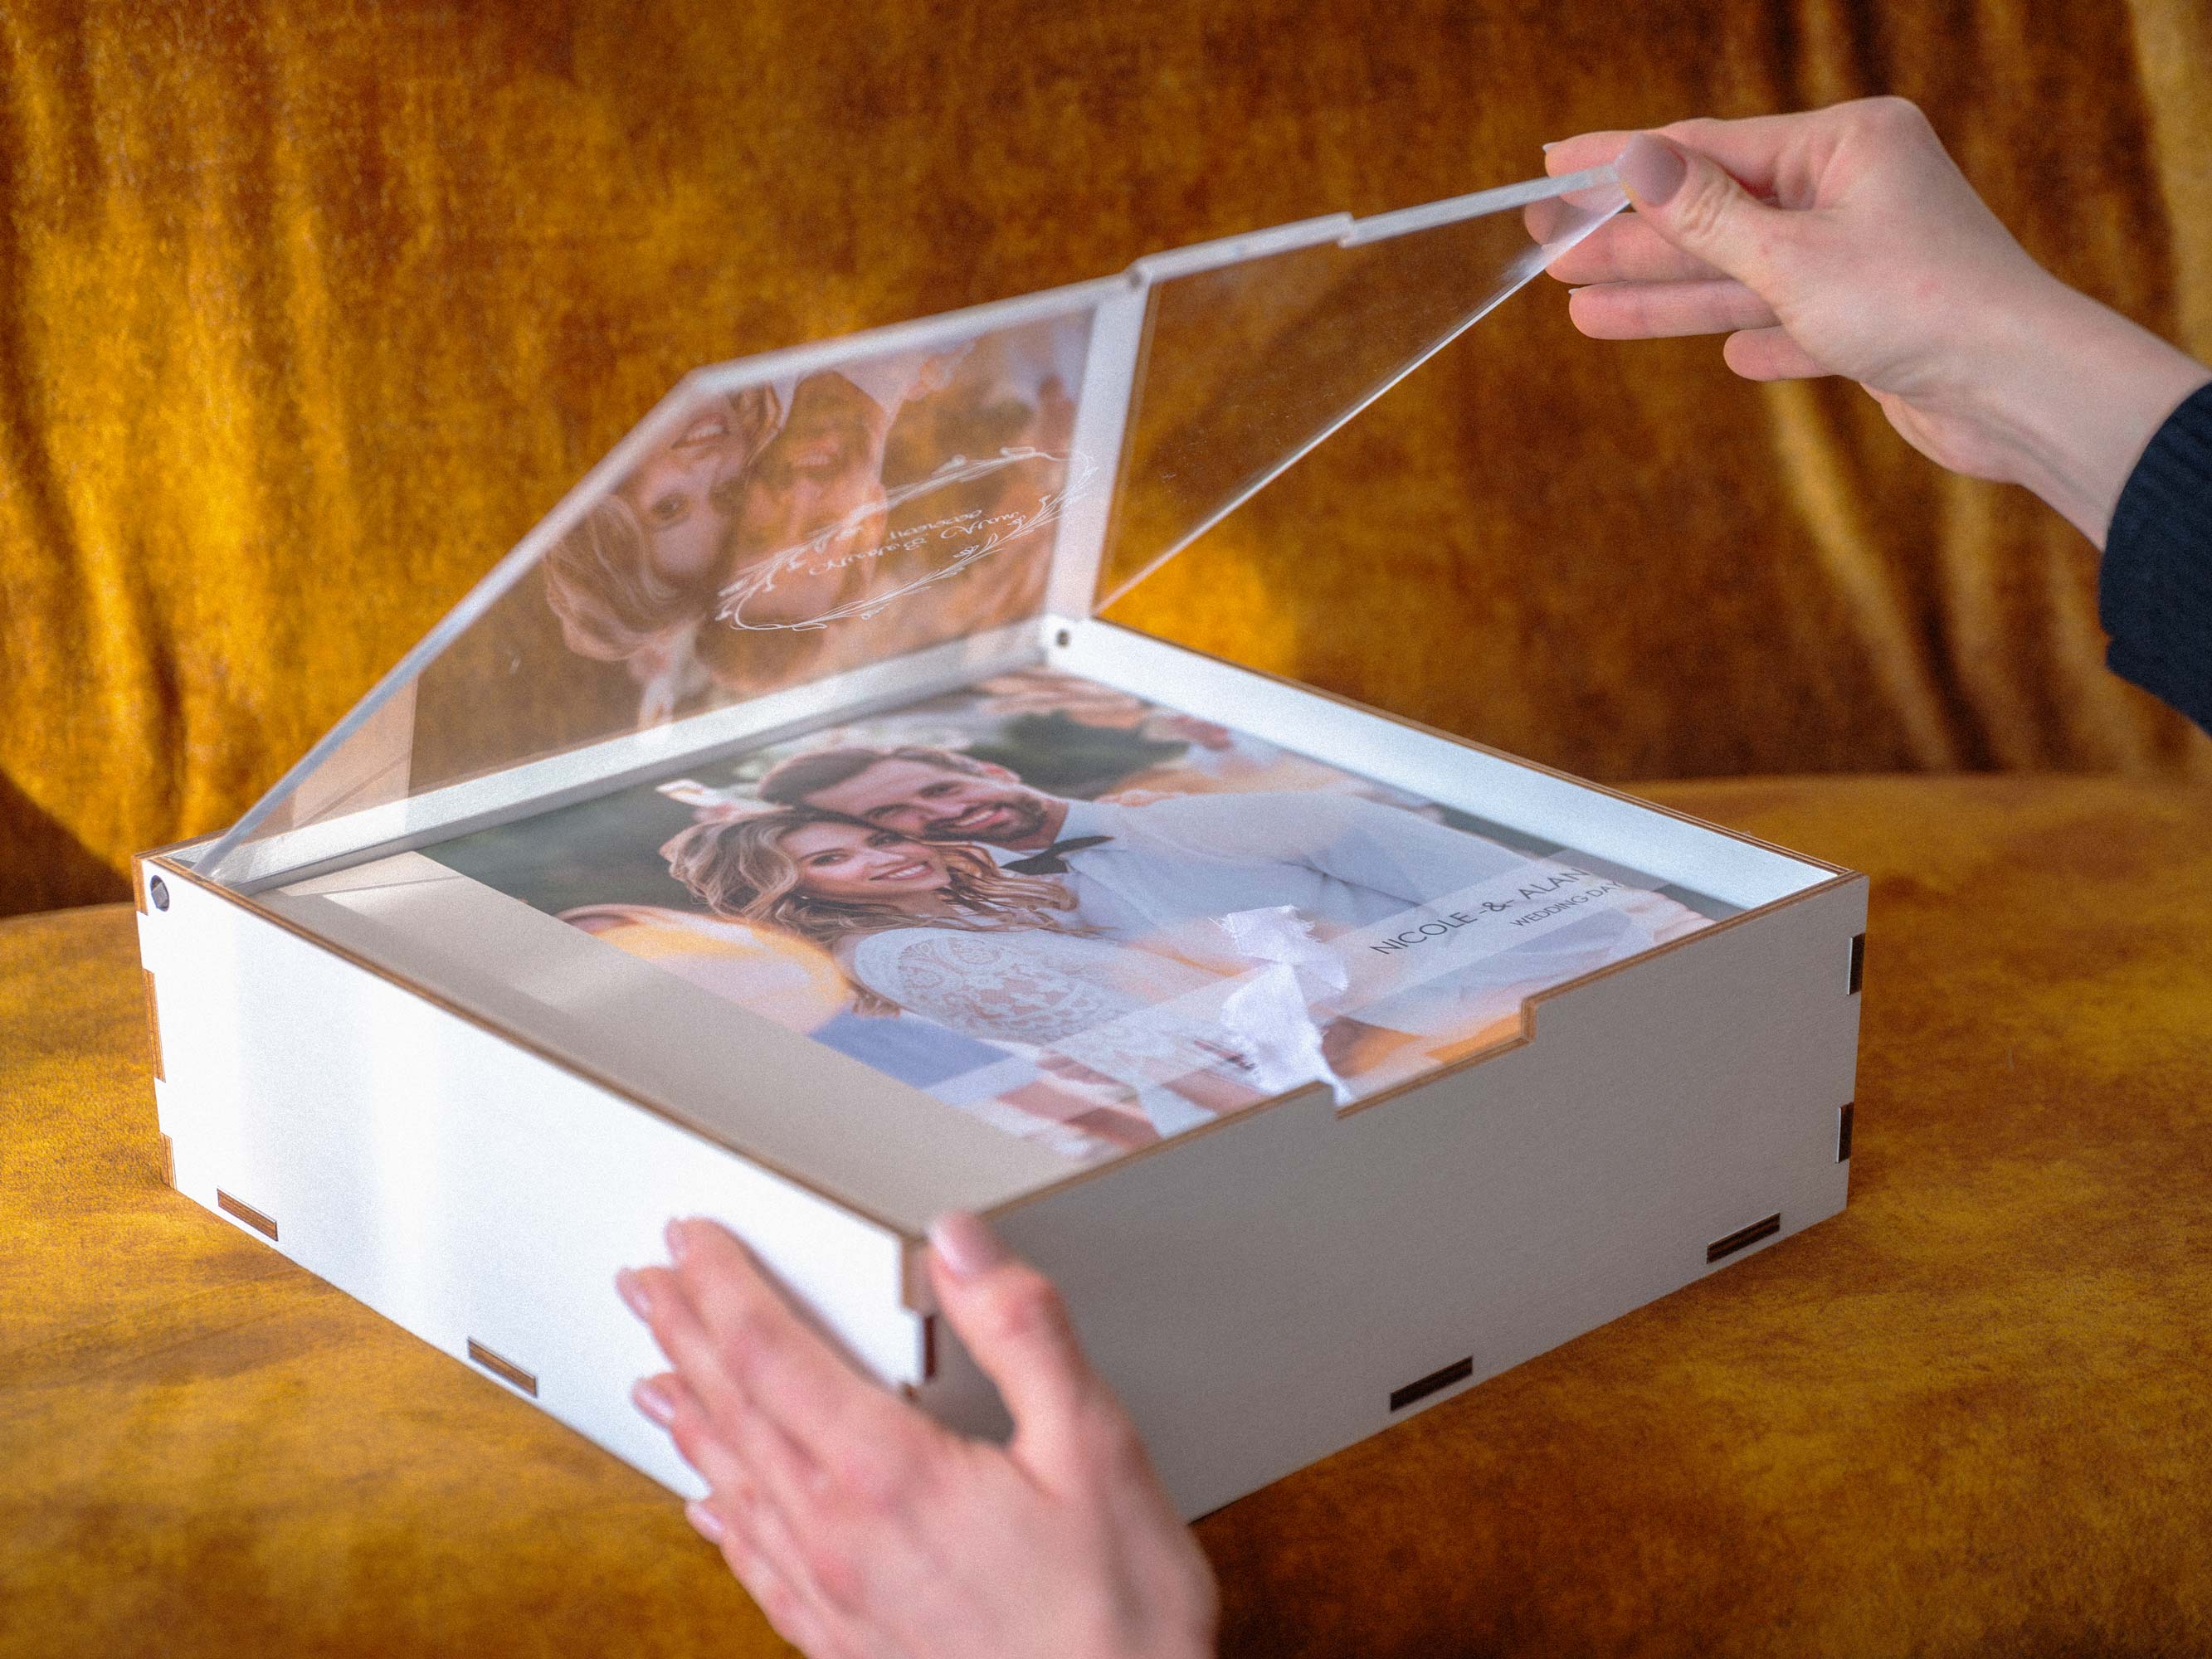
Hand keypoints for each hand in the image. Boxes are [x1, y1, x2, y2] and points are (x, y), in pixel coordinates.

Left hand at [616, 1214, 1217, 1658]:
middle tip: (644, 1282)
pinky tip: (709, 1504)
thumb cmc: (1115, 1611)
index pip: (771, 1353)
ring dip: (690, 1418)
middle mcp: (837, 1535)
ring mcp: (834, 1597)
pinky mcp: (848, 1643)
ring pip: (733, 1486)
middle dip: (684, 1336)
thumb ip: (1022, 1331)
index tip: (689, 1238)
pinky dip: (723, 1518)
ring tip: (654, 1376)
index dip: (722, 1286)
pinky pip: (758, 1566)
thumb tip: (959, 1241)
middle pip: (732, 1412)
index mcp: (887, 1472)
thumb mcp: (1093, 1444)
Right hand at [1545, 98, 2210, 546]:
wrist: (2016, 391)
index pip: (1708, 146)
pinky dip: (1756, 341)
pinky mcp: (1875, 325)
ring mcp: (1866, 259)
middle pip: (1717, 213)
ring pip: (1743, 276)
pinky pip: (1793, 325)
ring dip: (1668, 297)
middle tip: (1548, 248)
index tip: (1553, 164)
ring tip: (1583, 310)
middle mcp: (1857, 191)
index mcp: (1847, 144)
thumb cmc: (1918, 305)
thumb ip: (1705, 212)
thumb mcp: (1789, 255)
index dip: (1622, 161)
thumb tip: (1637, 156)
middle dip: (1632, 239)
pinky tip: (1726, 359)